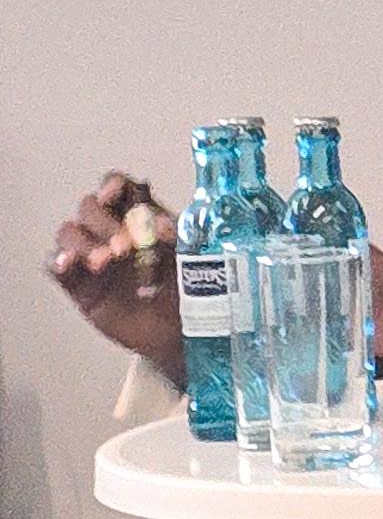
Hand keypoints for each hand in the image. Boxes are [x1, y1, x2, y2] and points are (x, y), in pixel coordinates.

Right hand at [43, 173, 182, 373]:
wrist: (184, 332)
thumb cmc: (190, 289)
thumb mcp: (189, 258)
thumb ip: (173, 239)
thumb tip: (160, 226)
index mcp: (140, 217)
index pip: (118, 188)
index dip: (112, 186)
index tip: (116, 195)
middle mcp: (111, 231)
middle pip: (90, 208)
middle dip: (104, 222)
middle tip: (126, 246)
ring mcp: (92, 257)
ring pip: (69, 233)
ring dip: (83, 243)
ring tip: (105, 262)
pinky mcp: (79, 284)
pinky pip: (56, 267)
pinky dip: (58, 261)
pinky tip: (69, 264)